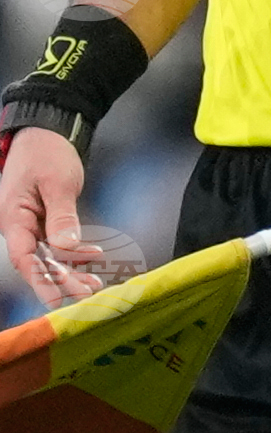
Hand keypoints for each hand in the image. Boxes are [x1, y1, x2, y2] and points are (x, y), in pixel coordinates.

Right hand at [0, 124, 107, 305]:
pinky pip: (57, 245)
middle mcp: (17, 225)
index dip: (41, 281)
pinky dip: (75, 254)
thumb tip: (67, 248)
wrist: (46, 132)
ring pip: (49, 256)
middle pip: (38, 262)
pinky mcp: (43, 222)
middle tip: (90, 295)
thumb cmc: (47, 153)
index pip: (24, 257)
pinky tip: (95, 258)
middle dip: (63, 281)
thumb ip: (61, 216)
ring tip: (96, 285)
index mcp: (12, 217)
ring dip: (71, 271)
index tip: (58, 300)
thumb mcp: (57, 182)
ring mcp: (29, 225)